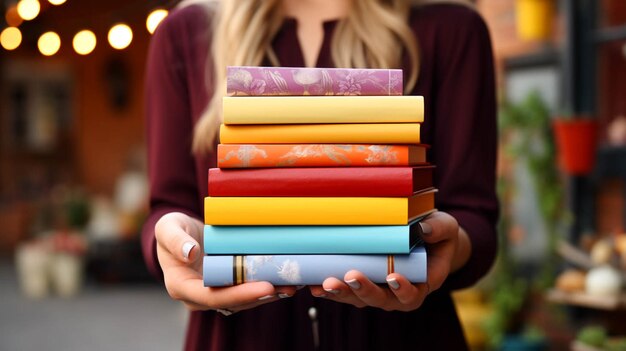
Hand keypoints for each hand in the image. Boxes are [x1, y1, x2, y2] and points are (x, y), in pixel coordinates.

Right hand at [155, 212, 296, 312]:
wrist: (180, 234)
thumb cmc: (171, 230)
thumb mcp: (167, 228)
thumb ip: (175, 240)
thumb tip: (190, 252)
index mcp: (181, 287)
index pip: (213, 297)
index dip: (240, 294)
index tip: (265, 286)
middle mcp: (199, 296)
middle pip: (234, 302)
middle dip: (261, 296)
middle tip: (287, 287)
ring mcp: (215, 292)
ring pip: (245, 299)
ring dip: (270, 294)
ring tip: (294, 283)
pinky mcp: (228, 286)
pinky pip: (248, 289)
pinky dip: (268, 286)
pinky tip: (288, 279)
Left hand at [308, 211, 460, 311]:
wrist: (425, 237)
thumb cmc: (437, 233)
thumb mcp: (445, 227)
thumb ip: (438, 229)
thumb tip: (423, 229)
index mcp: (421, 283)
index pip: (412, 295)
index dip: (402, 290)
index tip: (394, 277)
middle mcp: (397, 293)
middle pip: (381, 300)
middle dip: (364, 290)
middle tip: (349, 277)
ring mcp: (378, 289)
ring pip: (359, 299)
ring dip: (341, 293)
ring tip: (325, 284)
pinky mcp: (361, 283)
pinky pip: (345, 291)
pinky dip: (330, 289)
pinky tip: (314, 283)